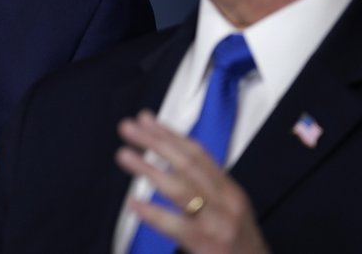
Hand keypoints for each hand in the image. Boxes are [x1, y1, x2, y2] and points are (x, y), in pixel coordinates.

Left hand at [116, 110, 268, 253]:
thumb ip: (205, 187)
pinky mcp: (207, 245)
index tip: (145, 119)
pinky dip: (152, 213)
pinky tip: (133, 204)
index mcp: (229, 190)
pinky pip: (175, 225)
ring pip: (180, 189)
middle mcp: (226, 201)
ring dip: (149, 169)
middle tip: (128, 127)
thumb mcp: (229, 209)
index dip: (170, 134)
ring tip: (124, 155)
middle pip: (187, 163)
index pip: (198, 153)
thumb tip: (173, 158)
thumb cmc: (238, 244)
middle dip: (156, 142)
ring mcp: (217, 223)